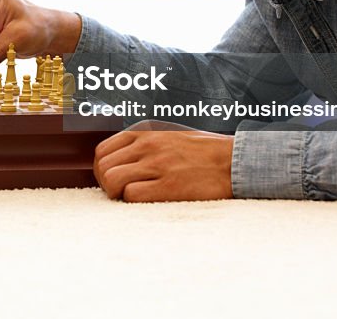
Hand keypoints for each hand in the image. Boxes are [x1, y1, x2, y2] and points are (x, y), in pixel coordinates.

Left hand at [93, 121, 233, 201]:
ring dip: (117, 193)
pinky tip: (148, 201)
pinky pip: (131, 195)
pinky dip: (133, 201)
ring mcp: (157, 165)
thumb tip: (120, 162)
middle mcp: (147, 146)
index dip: (103, 169)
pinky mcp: (168, 185)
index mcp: (145, 133)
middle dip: (106, 184)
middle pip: (103, 167)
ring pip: (112, 180)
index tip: (114, 179)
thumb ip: (144, 145)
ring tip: (133, 197)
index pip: (102, 151)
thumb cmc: (203, 153)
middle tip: (121, 193)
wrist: (234, 161)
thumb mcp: (168, 136)